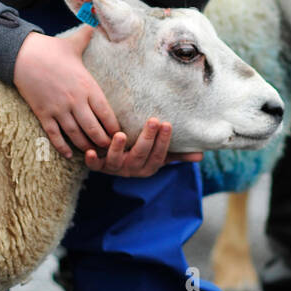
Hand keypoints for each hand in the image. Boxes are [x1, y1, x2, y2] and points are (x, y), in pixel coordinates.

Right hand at [13, 26, 120, 157]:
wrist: (23, 55)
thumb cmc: (51, 49)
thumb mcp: (73, 42)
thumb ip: (88, 34)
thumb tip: (97, 18)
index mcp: (86, 85)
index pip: (106, 112)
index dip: (114, 126)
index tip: (121, 134)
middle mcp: (75, 100)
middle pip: (94, 128)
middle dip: (104, 142)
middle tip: (111, 150)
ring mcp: (58, 109)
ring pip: (76, 135)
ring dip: (86, 147)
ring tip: (94, 154)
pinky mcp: (43, 114)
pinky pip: (55, 136)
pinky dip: (63, 147)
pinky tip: (69, 154)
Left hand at [84, 120, 203, 177]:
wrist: (113, 162)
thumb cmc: (141, 153)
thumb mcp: (159, 154)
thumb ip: (178, 154)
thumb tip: (201, 156)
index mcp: (148, 167)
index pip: (159, 155)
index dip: (163, 142)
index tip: (167, 124)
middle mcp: (132, 170)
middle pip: (140, 156)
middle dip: (147, 139)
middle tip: (152, 120)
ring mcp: (115, 168)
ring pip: (116, 161)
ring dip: (117, 149)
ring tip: (120, 135)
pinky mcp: (98, 165)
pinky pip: (94, 166)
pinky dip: (91, 160)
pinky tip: (89, 151)